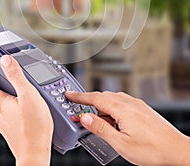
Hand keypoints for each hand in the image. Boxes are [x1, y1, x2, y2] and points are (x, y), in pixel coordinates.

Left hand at [0, 54, 52, 165]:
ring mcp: (2, 121)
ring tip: (30, 96)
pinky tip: (29, 109)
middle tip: (7, 74)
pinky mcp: (9, 127)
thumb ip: (16, 77)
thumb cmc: (34, 128)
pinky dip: (17, 106)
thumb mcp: (29, 96)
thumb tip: (5, 61)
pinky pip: (10, 111)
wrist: (35, 155)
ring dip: (13, 96)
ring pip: (4, 101)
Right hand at [66, 91, 189, 165]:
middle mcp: (129, 103)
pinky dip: (112, 110)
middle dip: (89, 103)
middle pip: (103, 97)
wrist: (176, 150)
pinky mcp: (142, 109)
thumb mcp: (120, 143)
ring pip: (113, 100)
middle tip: (80, 113)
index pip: (94, 98)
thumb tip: (85, 118)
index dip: (79, 96)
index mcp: (121, 109)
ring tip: (98, 124)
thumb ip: (101, 128)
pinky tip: (114, 123)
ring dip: (102, 108)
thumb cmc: (152, 149)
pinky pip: (122, 104)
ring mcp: (137, 105)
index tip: (68, 94)